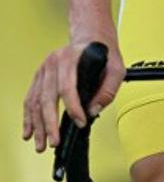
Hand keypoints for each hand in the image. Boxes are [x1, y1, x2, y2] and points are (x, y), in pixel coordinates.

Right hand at [22, 35, 124, 151]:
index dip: (73, 108)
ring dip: (37, 125)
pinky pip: (31, 100)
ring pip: (36, 102)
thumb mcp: (116, 68)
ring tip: (41, 143)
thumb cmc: (103, 53)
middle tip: (54, 141)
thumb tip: (93, 110)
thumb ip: (108, 90)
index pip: (67, 87)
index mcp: (71, 58)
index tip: (80, 122)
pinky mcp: (39, 77)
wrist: (91, 38)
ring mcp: (44, 70)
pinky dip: (29, 118)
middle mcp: (53, 63)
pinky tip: (30, 131)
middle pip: (48, 98)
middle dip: (50, 124)